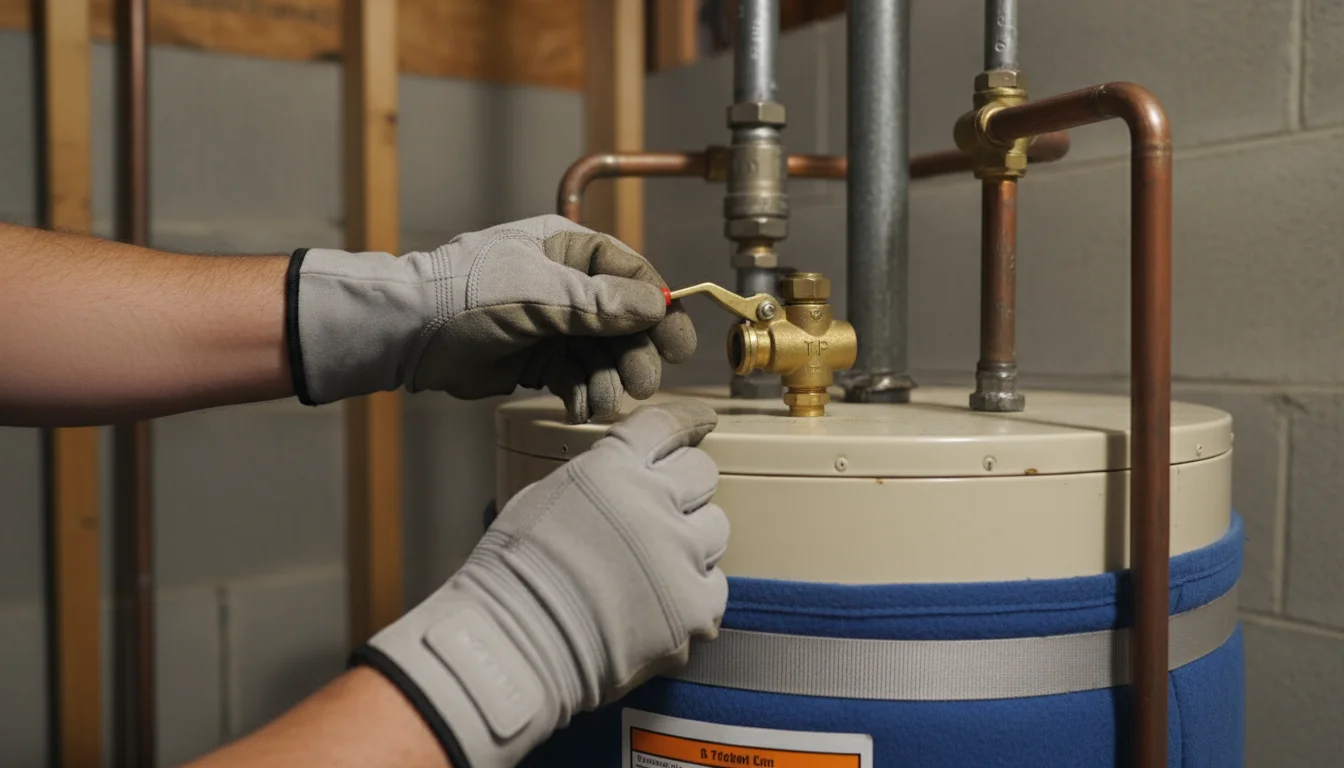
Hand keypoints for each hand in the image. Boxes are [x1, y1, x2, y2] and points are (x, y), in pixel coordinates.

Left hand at [288, 215, 696, 421]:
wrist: (410, 333)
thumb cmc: (467, 295)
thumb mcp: (538, 292)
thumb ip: (598, 302)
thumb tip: (656, 303)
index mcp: (568, 248)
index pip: (630, 274)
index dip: (659, 308)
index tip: (679, 343)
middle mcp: (566, 283)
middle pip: (623, 320)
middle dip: (635, 353)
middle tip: (644, 384)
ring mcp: (551, 323)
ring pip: (600, 353)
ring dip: (609, 380)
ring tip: (605, 402)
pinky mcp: (536, 359)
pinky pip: (574, 376)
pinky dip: (582, 393)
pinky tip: (581, 409)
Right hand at [353, 400, 727, 767]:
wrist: (515, 644)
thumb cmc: (510, 576)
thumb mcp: (540, 499)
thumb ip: (591, 483)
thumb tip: (613, 485)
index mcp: (610, 469)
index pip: (664, 426)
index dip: (688, 420)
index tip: (703, 422)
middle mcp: (652, 501)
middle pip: (702, 472)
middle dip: (687, 488)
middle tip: (665, 513)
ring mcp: (679, 554)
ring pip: (715, 528)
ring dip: (692, 542)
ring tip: (660, 567)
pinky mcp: (694, 606)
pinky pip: (714, 588)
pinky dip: (693, 595)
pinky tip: (663, 608)